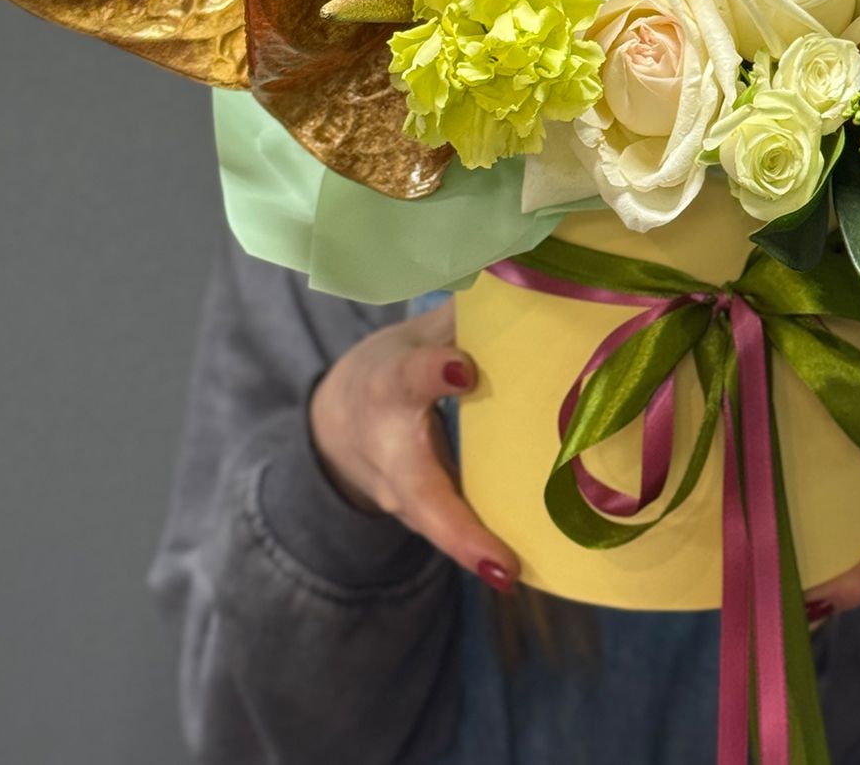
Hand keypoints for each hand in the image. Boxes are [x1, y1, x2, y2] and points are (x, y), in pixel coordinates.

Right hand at [308, 297, 517, 591]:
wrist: (333, 424)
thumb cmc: (391, 368)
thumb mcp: (413, 336)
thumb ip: (462, 321)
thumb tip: (526, 285)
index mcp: (389, 385)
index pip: (409, 378)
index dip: (434, 373)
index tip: (465, 368)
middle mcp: (391, 449)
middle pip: (421, 490)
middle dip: (457, 525)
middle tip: (500, 561)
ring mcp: (402, 494)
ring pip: (434, 524)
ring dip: (473, 550)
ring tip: (514, 572)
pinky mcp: (420, 515)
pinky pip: (448, 534)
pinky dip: (480, 552)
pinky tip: (524, 568)